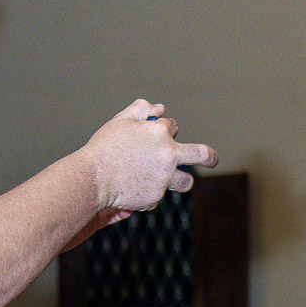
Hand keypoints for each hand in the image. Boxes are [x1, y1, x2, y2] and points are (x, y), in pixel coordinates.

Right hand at [84, 100, 218, 213]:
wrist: (92, 178)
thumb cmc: (104, 148)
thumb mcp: (121, 121)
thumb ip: (142, 109)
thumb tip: (161, 109)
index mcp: (160, 132)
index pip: (173, 127)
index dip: (165, 130)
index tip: (157, 134)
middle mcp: (168, 155)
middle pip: (201, 155)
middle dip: (210, 157)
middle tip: (213, 160)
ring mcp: (164, 178)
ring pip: (186, 182)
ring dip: (183, 180)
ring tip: (175, 179)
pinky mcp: (155, 197)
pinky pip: (159, 195)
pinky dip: (150, 192)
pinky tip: (134, 188)